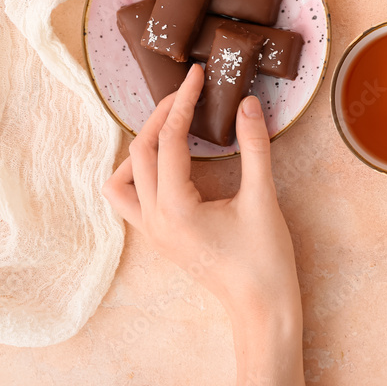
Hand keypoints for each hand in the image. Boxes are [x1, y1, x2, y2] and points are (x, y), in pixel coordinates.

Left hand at [102, 64, 299, 325]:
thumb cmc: (265, 260)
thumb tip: (247, 103)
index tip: (197, 76)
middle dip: (162, 116)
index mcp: (175, 207)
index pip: (170, 140)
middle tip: (189, 93)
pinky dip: (139, 175)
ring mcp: (152, 232)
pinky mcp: (160, 239)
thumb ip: (254, 147)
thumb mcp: (263, 199)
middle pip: (140, 152)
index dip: (183, 103)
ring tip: (171, 130)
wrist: (262, 309)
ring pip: (121, 179)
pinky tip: (169, 166)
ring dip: (140, 148)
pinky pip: (130, 200)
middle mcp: (154, 219)